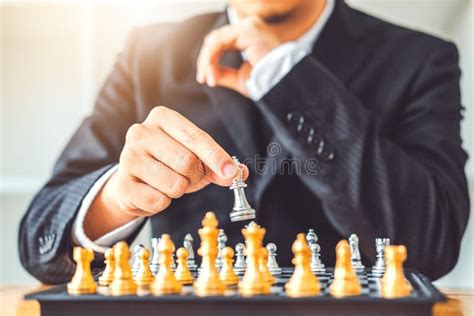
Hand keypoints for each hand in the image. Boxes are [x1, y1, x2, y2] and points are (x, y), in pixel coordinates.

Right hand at [85, 106, 247, 238]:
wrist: (132, 182)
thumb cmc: (168, 164)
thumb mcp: (195, 158)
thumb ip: (218, 165)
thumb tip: (239, 173)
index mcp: (162, 117)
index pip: (196, 137)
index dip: (216, 157)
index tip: (231, 172)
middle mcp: (141, 132)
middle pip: (187, 162)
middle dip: (195, 177)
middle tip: (188, 177)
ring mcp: (128, 157)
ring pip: (175, 184)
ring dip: (179, 190)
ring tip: (168, 182)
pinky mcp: (123, 183)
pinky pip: (159, 201)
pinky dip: (163, 202)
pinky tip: (154, 192)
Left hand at [196, 16, 282, 95]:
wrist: (282, 84)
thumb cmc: (267, 82)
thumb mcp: (240, 78)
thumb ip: (224, 73)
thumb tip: (208, 75)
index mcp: (250, 35)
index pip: (222, 42)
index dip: (210, 60)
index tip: (205, 79)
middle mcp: (249, 27)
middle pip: (216, 39)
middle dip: (206, 60)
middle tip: (203, 79)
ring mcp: (248, 27)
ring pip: (215, 40)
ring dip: (207, 60)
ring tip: (207, 78)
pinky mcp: (246, 31)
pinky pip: (219, 42)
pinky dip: (211, 57)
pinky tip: (210, 71)